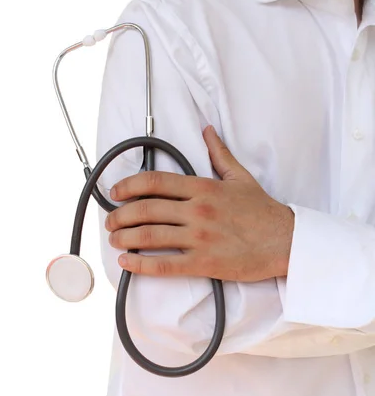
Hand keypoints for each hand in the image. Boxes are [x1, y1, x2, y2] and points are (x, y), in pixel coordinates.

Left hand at [105, 125, 294, 281]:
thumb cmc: (263, 210)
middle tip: (110, 222)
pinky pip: (165, 265)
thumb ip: (219, 153)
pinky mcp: (204, 263)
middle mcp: (197, 211)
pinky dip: (141, 264)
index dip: (129, 186)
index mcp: (203, 188)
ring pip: (150, 236)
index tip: (115, 192)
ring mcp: (200, 238)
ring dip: (125, 238)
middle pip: (146, 209)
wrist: (286, 241)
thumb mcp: (240, 176)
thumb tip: (207, 130)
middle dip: (120, 216)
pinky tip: (128, 262)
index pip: (156, 181)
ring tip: (115, 240)